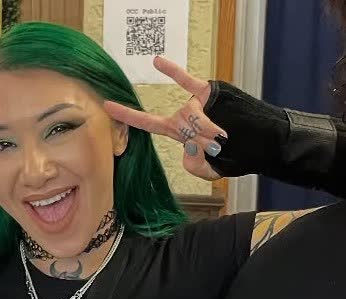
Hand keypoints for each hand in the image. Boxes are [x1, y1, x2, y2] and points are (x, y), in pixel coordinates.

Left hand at [103, 56, 225, 180]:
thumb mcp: (209, 172)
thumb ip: (194, 166)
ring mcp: (194, 104)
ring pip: (192, 118)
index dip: (128, 116)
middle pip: (180, 128)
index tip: (106, 105)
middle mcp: (182, 117)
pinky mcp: (207, 93)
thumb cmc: (231, 157)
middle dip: (201, 141)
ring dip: (209, 130)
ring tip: (224, 137)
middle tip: (217, 148)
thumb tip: (190, 145)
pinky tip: (156, 61)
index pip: (148, 124)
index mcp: (178, 134)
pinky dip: (173, 73)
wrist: (256, 143)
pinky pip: (188, 82)